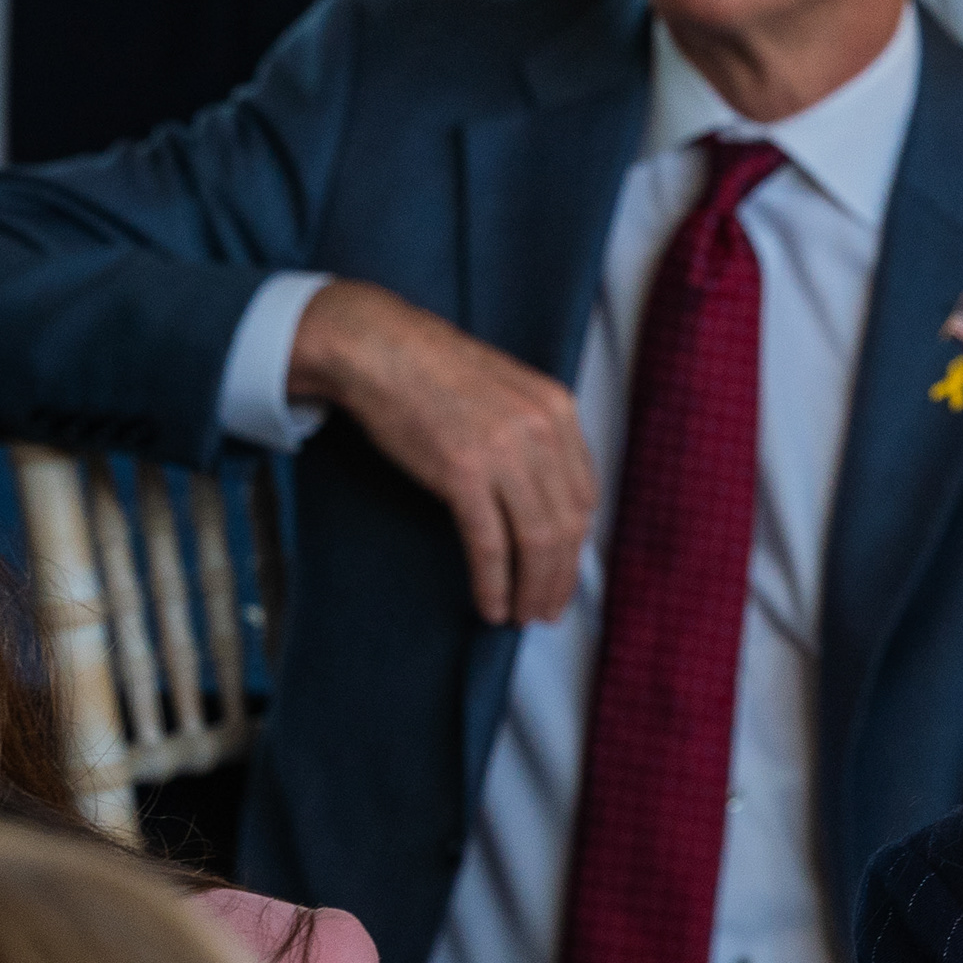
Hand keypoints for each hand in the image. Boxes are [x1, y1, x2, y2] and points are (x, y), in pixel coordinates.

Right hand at [288, 279, 595, 626]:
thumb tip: (549, 500)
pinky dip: (494, 583)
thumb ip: (537, 437)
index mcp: (558, 410)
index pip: (585, 496)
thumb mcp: (507, 393)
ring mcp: (504, 451)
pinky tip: (491, 606)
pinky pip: (491, 545)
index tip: (564, 572)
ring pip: (537, 542)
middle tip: (548, 610)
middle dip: (560, 578)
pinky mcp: (463, 473)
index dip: (576, 545)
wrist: (377, 346)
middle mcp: (541, 430)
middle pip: (567, 526)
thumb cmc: (435, 372)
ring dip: (532, 589)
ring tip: (523, 615)